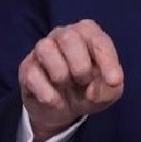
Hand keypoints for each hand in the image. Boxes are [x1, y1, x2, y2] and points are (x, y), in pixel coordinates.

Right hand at [18, 19, 123, 141]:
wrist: (62, 109)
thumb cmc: (90, 90)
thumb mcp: (108, 92)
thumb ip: (111, 87)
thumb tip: (102, 85)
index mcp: (88, 32)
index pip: (98, 40)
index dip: (107, 61)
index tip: (114, 81)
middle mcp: (64, 33)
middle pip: (69, 38)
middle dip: (81, 66)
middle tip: (84, 81)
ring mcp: (42, 48)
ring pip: (46, 49)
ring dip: (61, 76)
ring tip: (67, 86)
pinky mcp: (26, 67)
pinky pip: (32, 75)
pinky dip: (48, 93)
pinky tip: (55, 99)